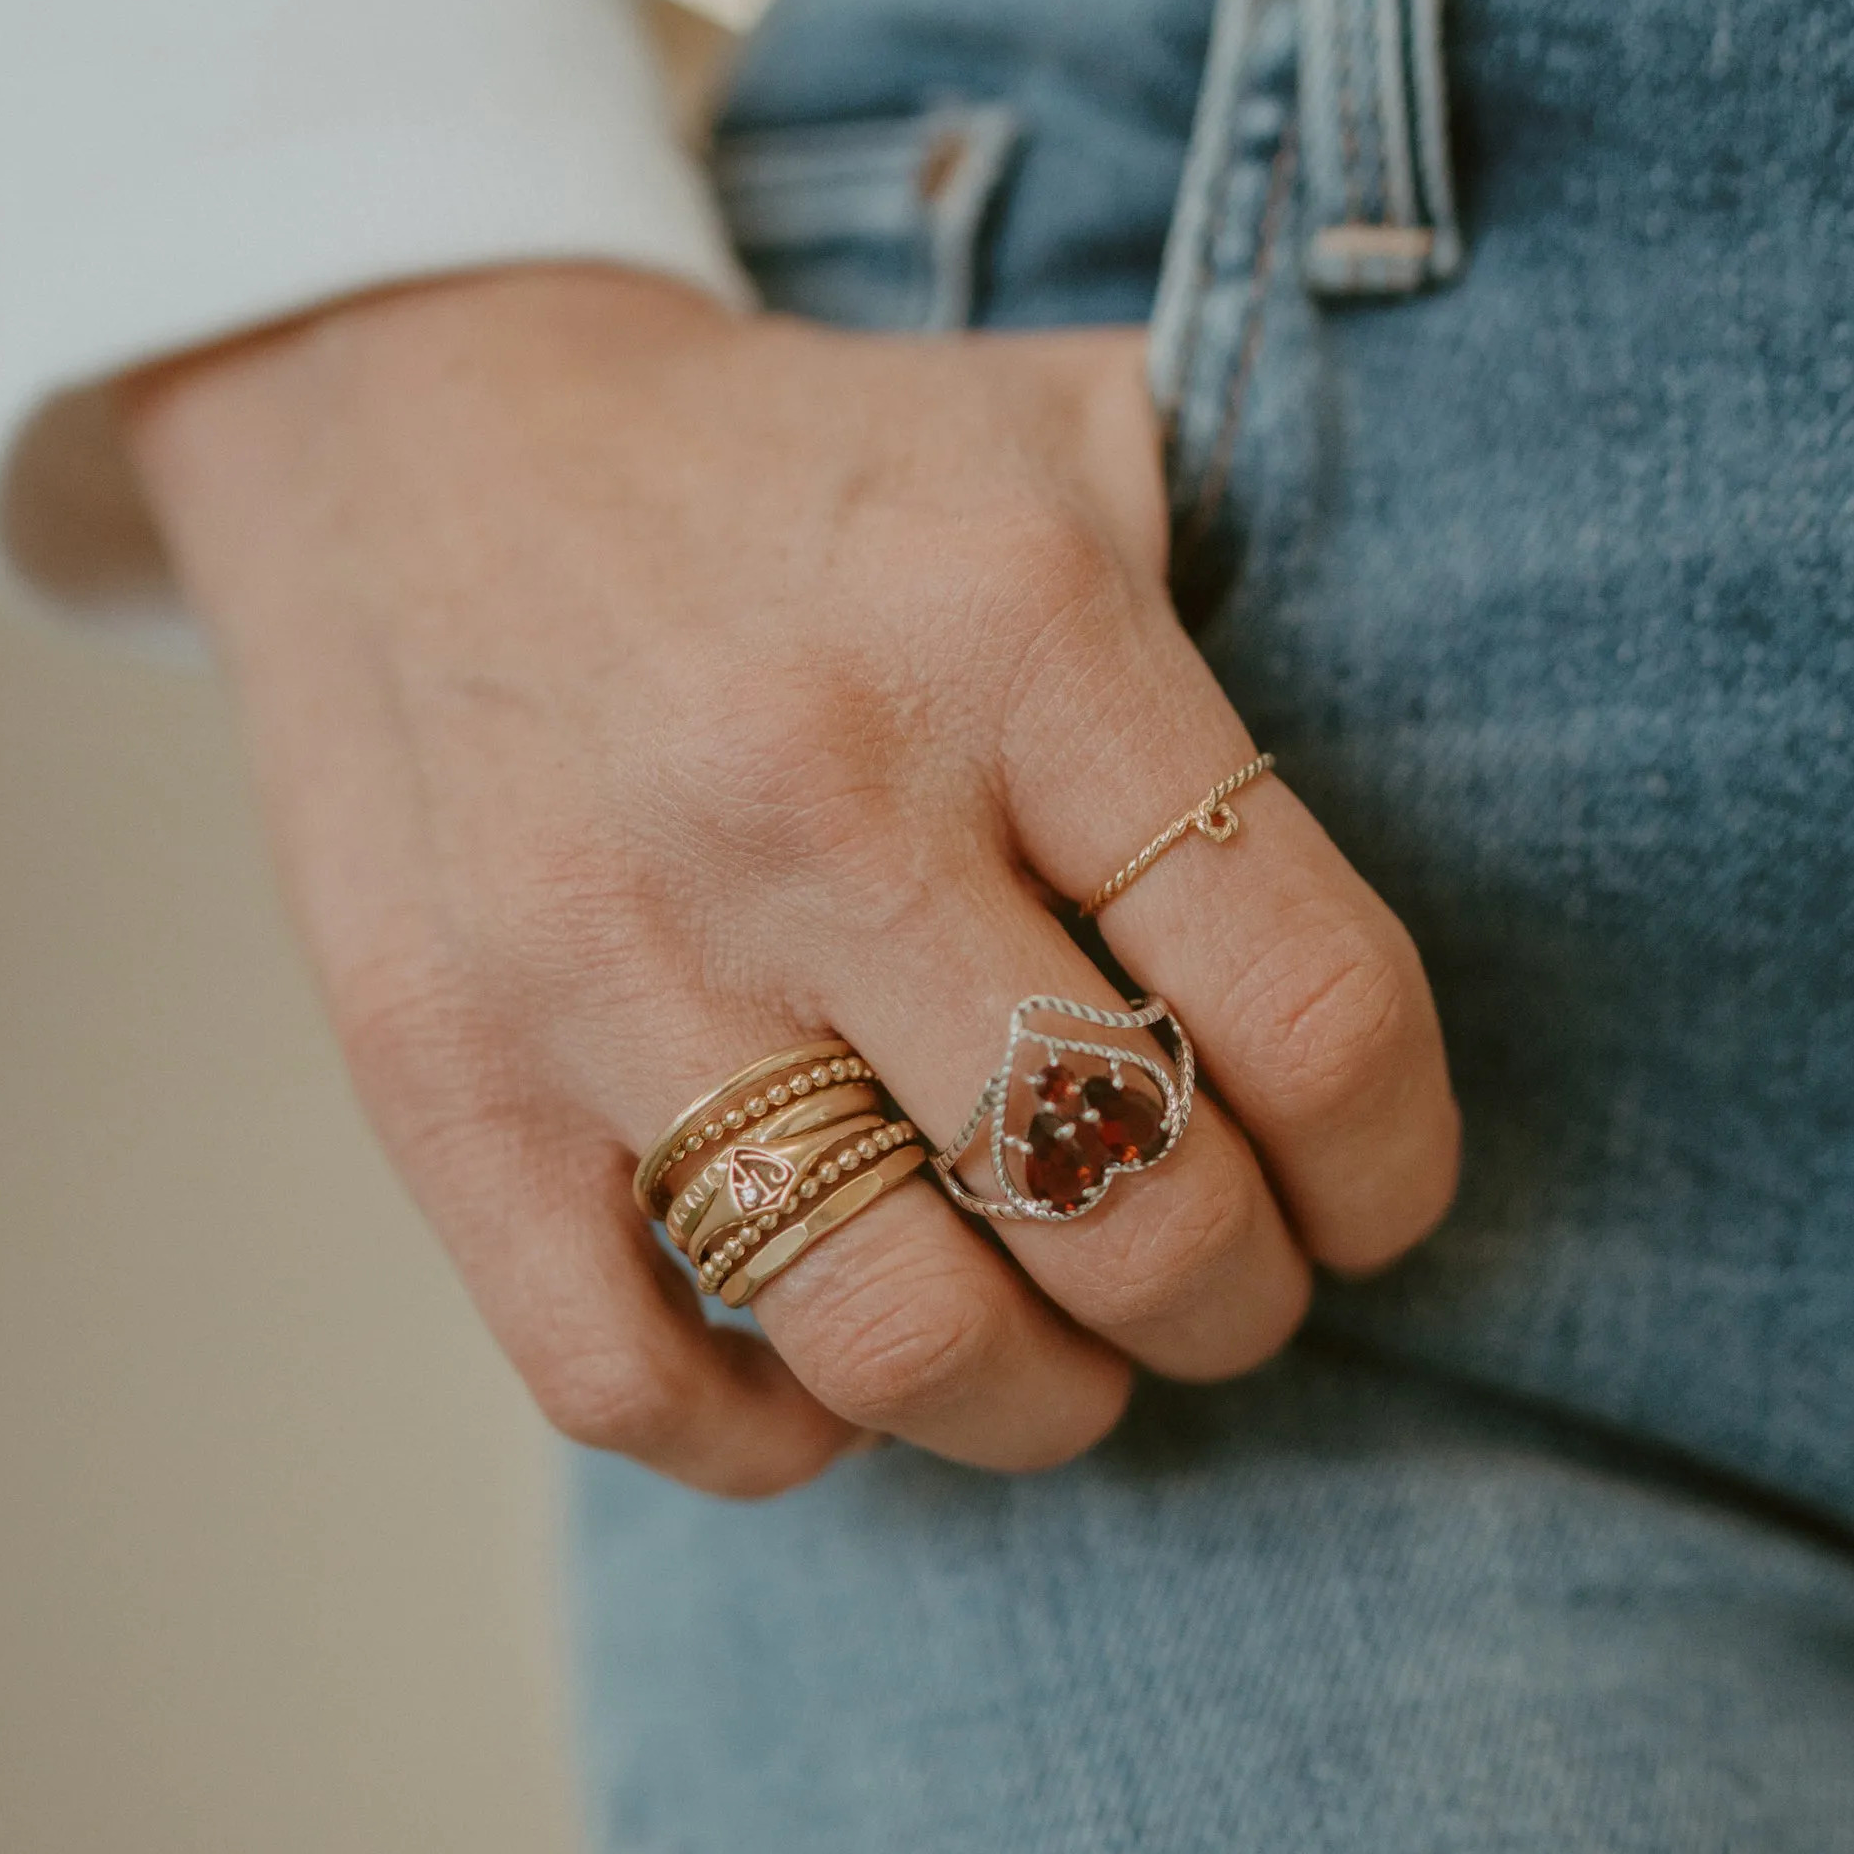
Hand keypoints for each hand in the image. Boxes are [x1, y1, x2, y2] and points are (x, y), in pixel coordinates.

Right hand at [125, 264, 1459, 1495]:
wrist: (409, 417)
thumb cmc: (801, 469)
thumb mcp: (1071, 430)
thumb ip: (1268, 605)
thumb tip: (1444, 848)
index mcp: (1015, 628)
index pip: (1315, 1008)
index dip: (1391, 1169)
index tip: (1372, 1198)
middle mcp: (814, 798)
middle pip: (1134, 1210)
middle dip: (1234, 1306)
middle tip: (1227, 1284)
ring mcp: (607, 957)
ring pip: (903, 1338)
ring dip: (1037, 1405)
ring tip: (1062, 1361)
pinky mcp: (442, 1074)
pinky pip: (634, 1381)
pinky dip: (773, 1436)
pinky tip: (833, 1372)